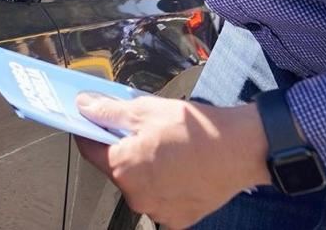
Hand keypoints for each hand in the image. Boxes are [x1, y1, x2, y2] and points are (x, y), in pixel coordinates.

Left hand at [74, 94, 270, 227]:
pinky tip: (181, 168)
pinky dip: (166, 186)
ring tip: (168, 150)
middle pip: (117, 169)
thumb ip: (109, 111)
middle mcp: (136, 196)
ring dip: (146, 170)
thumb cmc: (196, 130)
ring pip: (140, 186)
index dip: (90, 132)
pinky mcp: (179, 219)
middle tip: (144, 132)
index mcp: (123, 168)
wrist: (240, 149)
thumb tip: (85, 107)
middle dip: (124, 150)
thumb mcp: (145, 109)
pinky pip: (162, 200)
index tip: (94, 123)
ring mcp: (158, 210)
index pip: (90, 150)